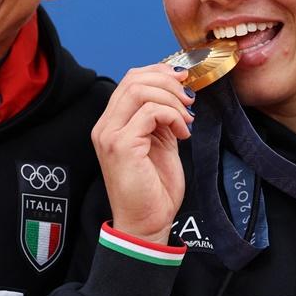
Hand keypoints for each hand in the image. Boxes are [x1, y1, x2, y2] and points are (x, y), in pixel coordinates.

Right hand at [91, 64, 194, 244]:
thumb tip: (178, 91)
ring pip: (140, 90)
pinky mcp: (121, 145)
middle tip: (190, 98)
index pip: (130, 80)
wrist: (146, 223)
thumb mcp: (160, 142)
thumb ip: (162, 117)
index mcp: (112, 123)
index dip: (159, 72)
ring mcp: (110, 135)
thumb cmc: (153, 188)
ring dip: (172, 100)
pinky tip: (183, 134)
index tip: (184, 79)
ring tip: (187, 119)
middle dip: (169, 82)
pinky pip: (150, 112)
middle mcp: (105, 126)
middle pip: (134, 79)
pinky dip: (172, 116)